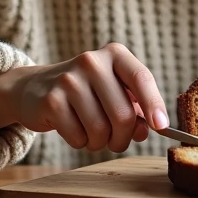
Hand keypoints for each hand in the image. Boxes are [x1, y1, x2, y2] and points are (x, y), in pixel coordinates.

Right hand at [0, 42, 168, 153]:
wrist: (36, 88)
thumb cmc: (87, 93)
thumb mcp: (114, 92)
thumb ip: (134, 109)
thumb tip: (145, 129)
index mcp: (115, 54)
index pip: (141, 78)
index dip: (154, 104)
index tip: (162, 126)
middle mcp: (92, 61)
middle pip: (123, 114)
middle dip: (123, 137)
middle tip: (117, 141)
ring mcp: (70, 79)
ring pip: (100, 129)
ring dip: (100, 142)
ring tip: (93, 134)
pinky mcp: (51, 100)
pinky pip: (78, 136)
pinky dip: (81, 142)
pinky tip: (74, 130)